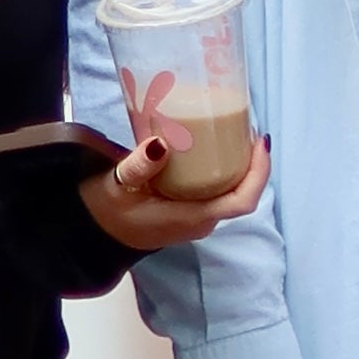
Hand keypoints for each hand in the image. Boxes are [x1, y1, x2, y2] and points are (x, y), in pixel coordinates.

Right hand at [83, 123, 271, 251]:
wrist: (99, 232)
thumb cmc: (109, 211)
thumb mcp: (119, 186)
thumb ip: (138, 167)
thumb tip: (159, 145)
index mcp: (193, 218)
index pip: (243, 202)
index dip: (259, 172)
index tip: (260, 141)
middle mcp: (202, 220)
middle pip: (243, 193)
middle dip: (252, 161)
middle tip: (245, 126)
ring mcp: (198, 218)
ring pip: (232, 191)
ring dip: (240, 164)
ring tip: (235, 130)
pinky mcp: (191, 211)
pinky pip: (219, 191)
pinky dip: (224, 168)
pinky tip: (216, 147)